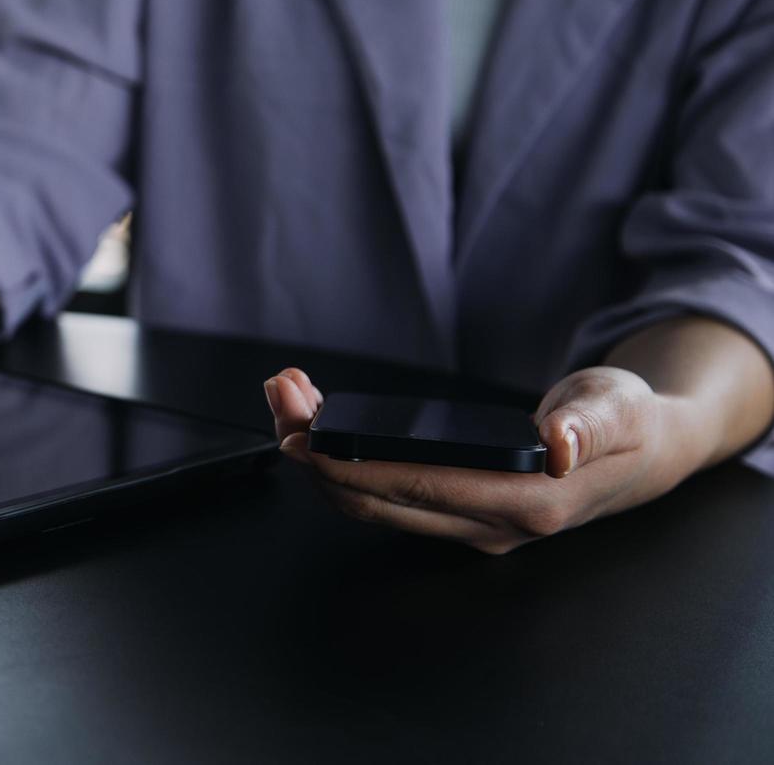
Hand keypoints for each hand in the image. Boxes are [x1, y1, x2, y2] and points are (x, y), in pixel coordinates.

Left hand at [266, 366, 693, 553]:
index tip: (305, 441)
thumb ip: (591, 426)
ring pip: (372, 501)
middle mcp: (488, 525)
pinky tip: (319, 421)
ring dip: (321, 456)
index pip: (419, 489)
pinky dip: (343, 459)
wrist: (643, 454)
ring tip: (287, 399)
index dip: (354, 467)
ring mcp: (468, 525)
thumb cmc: (628, 424)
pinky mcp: (454, 511)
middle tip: (280, 398)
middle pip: (378, 500)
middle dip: (318, 453)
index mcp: (525, 501)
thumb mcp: (619, 408)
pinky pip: (384, 493)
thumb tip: (562, 446)